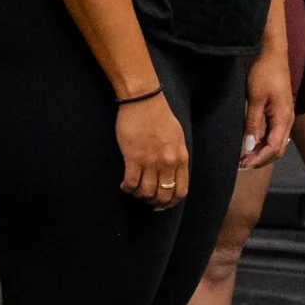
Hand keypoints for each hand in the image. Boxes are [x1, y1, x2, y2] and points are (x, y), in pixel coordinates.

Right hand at [115, 86, 190, 205]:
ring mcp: (150, 161)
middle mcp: (167, 163)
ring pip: (146, 193)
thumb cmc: (159, 115)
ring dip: (139, 196)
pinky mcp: (133, 157)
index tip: (162, 203)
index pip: (181, 191)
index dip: (170, 202)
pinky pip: (131, 183)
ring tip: (134, 191)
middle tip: (146, 199)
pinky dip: (127, 188)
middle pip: (163, 195)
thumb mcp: (177, 137)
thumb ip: (177, 156)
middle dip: (154, 202)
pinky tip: (124, 185)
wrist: (143, 100)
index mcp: (180, 158)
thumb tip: (172, 173)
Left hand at [240, 49, 294, 170]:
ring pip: (275, 142)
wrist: (272, 54)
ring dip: (261, 151)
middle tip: (242, 163)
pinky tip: (251, 141)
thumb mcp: (255, 99)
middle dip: (260, 158)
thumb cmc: (264, 73)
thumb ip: (253, 124)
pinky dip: (263, 141)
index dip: (258, 159)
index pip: (273, 148)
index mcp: (283, 119)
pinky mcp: (279, 111)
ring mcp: (284, 116)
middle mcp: (287, 120)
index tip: (243, 164)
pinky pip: (273, 133)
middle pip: (277, 149)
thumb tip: (249, 146)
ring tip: (244, 155)